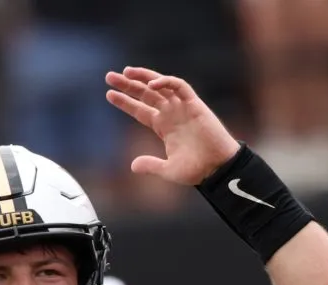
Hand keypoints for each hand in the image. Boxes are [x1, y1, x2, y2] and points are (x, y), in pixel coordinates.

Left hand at [106, 67, 240, 184]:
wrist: (219, 168)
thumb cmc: (197, 169)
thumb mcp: (168, 169)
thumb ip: (151, 165)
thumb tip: (132, 165)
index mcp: (163, 127)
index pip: (140, 110)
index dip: (125, 102)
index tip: (109, 94)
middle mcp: (171, 114)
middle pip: (146, 94)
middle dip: (128, 85)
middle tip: (109, 77)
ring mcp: (182, 108)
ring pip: (160, 86)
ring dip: (144, 77)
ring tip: (125, 72)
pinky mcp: (195, 105)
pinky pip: (180, 87)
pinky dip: (167, 82)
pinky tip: (152, 83)